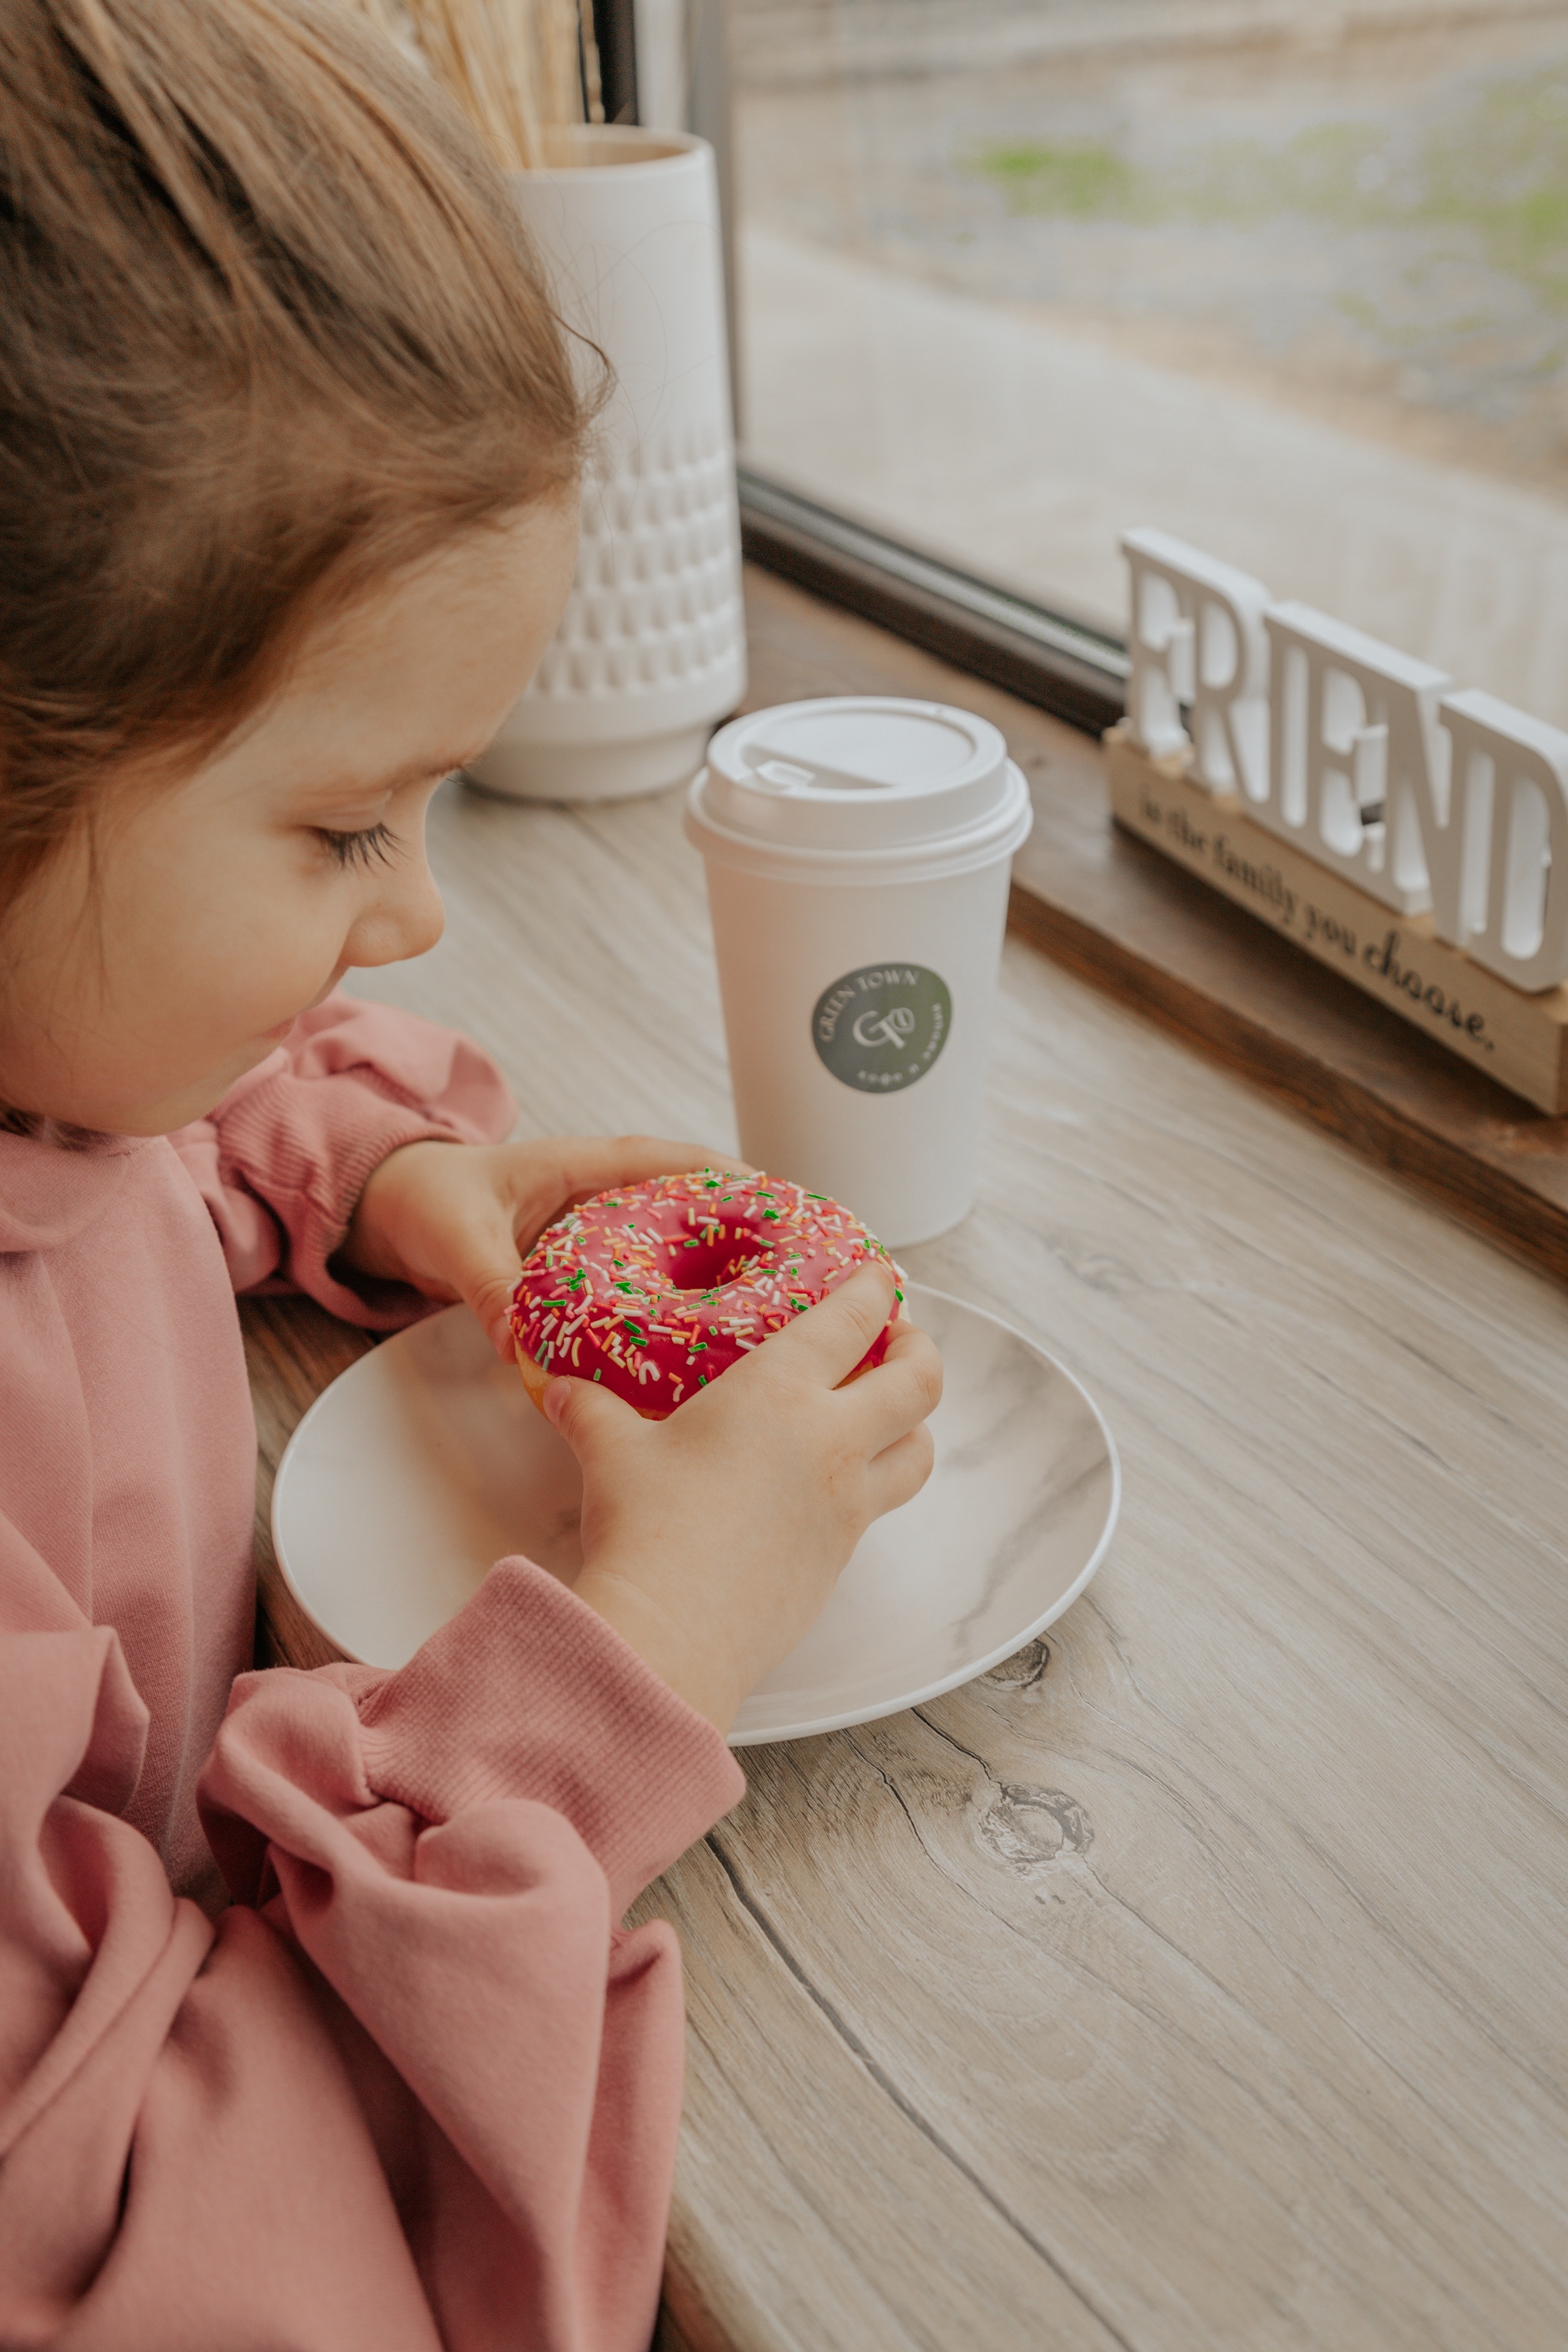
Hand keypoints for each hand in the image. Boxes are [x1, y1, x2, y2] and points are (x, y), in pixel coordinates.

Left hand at [339, 1134, 749, 1355]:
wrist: (383, 1211)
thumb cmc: (421, 1199)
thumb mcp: (456, 1236)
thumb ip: (490, 1285)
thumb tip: (521, 1343)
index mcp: (584, 1166)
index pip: (678, 1163)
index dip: (737, 1182)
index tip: (790, 1206)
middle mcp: (602, 1195)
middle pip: (694, 1207)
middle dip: (749, 1230)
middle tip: (807, 1267)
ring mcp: (597, 1233)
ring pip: (675, 1246)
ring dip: (719, 1269)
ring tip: (777, 1308)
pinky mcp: (585, 1269)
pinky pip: (643, 1280)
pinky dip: (676, 1300)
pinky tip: (703, 1340)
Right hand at [553, 1263, 941, 1733]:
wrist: (672, 1633)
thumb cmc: (646, 1529)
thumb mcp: (611, 1454)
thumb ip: (591, 1411)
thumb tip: (558, 1390)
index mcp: (781, 1391)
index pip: (853, 1318)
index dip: (875, 1288)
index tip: (879, 1276)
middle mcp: (830, 1440)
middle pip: (919, 1381)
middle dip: (919, 1350)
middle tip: (899, 1340)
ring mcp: (846, 1503)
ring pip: (919, 1450)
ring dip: (915, 1423)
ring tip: (889, 1412)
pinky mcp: (843, 1557)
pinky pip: (881, 1507)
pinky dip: (877, 1483)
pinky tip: (839, 1483)